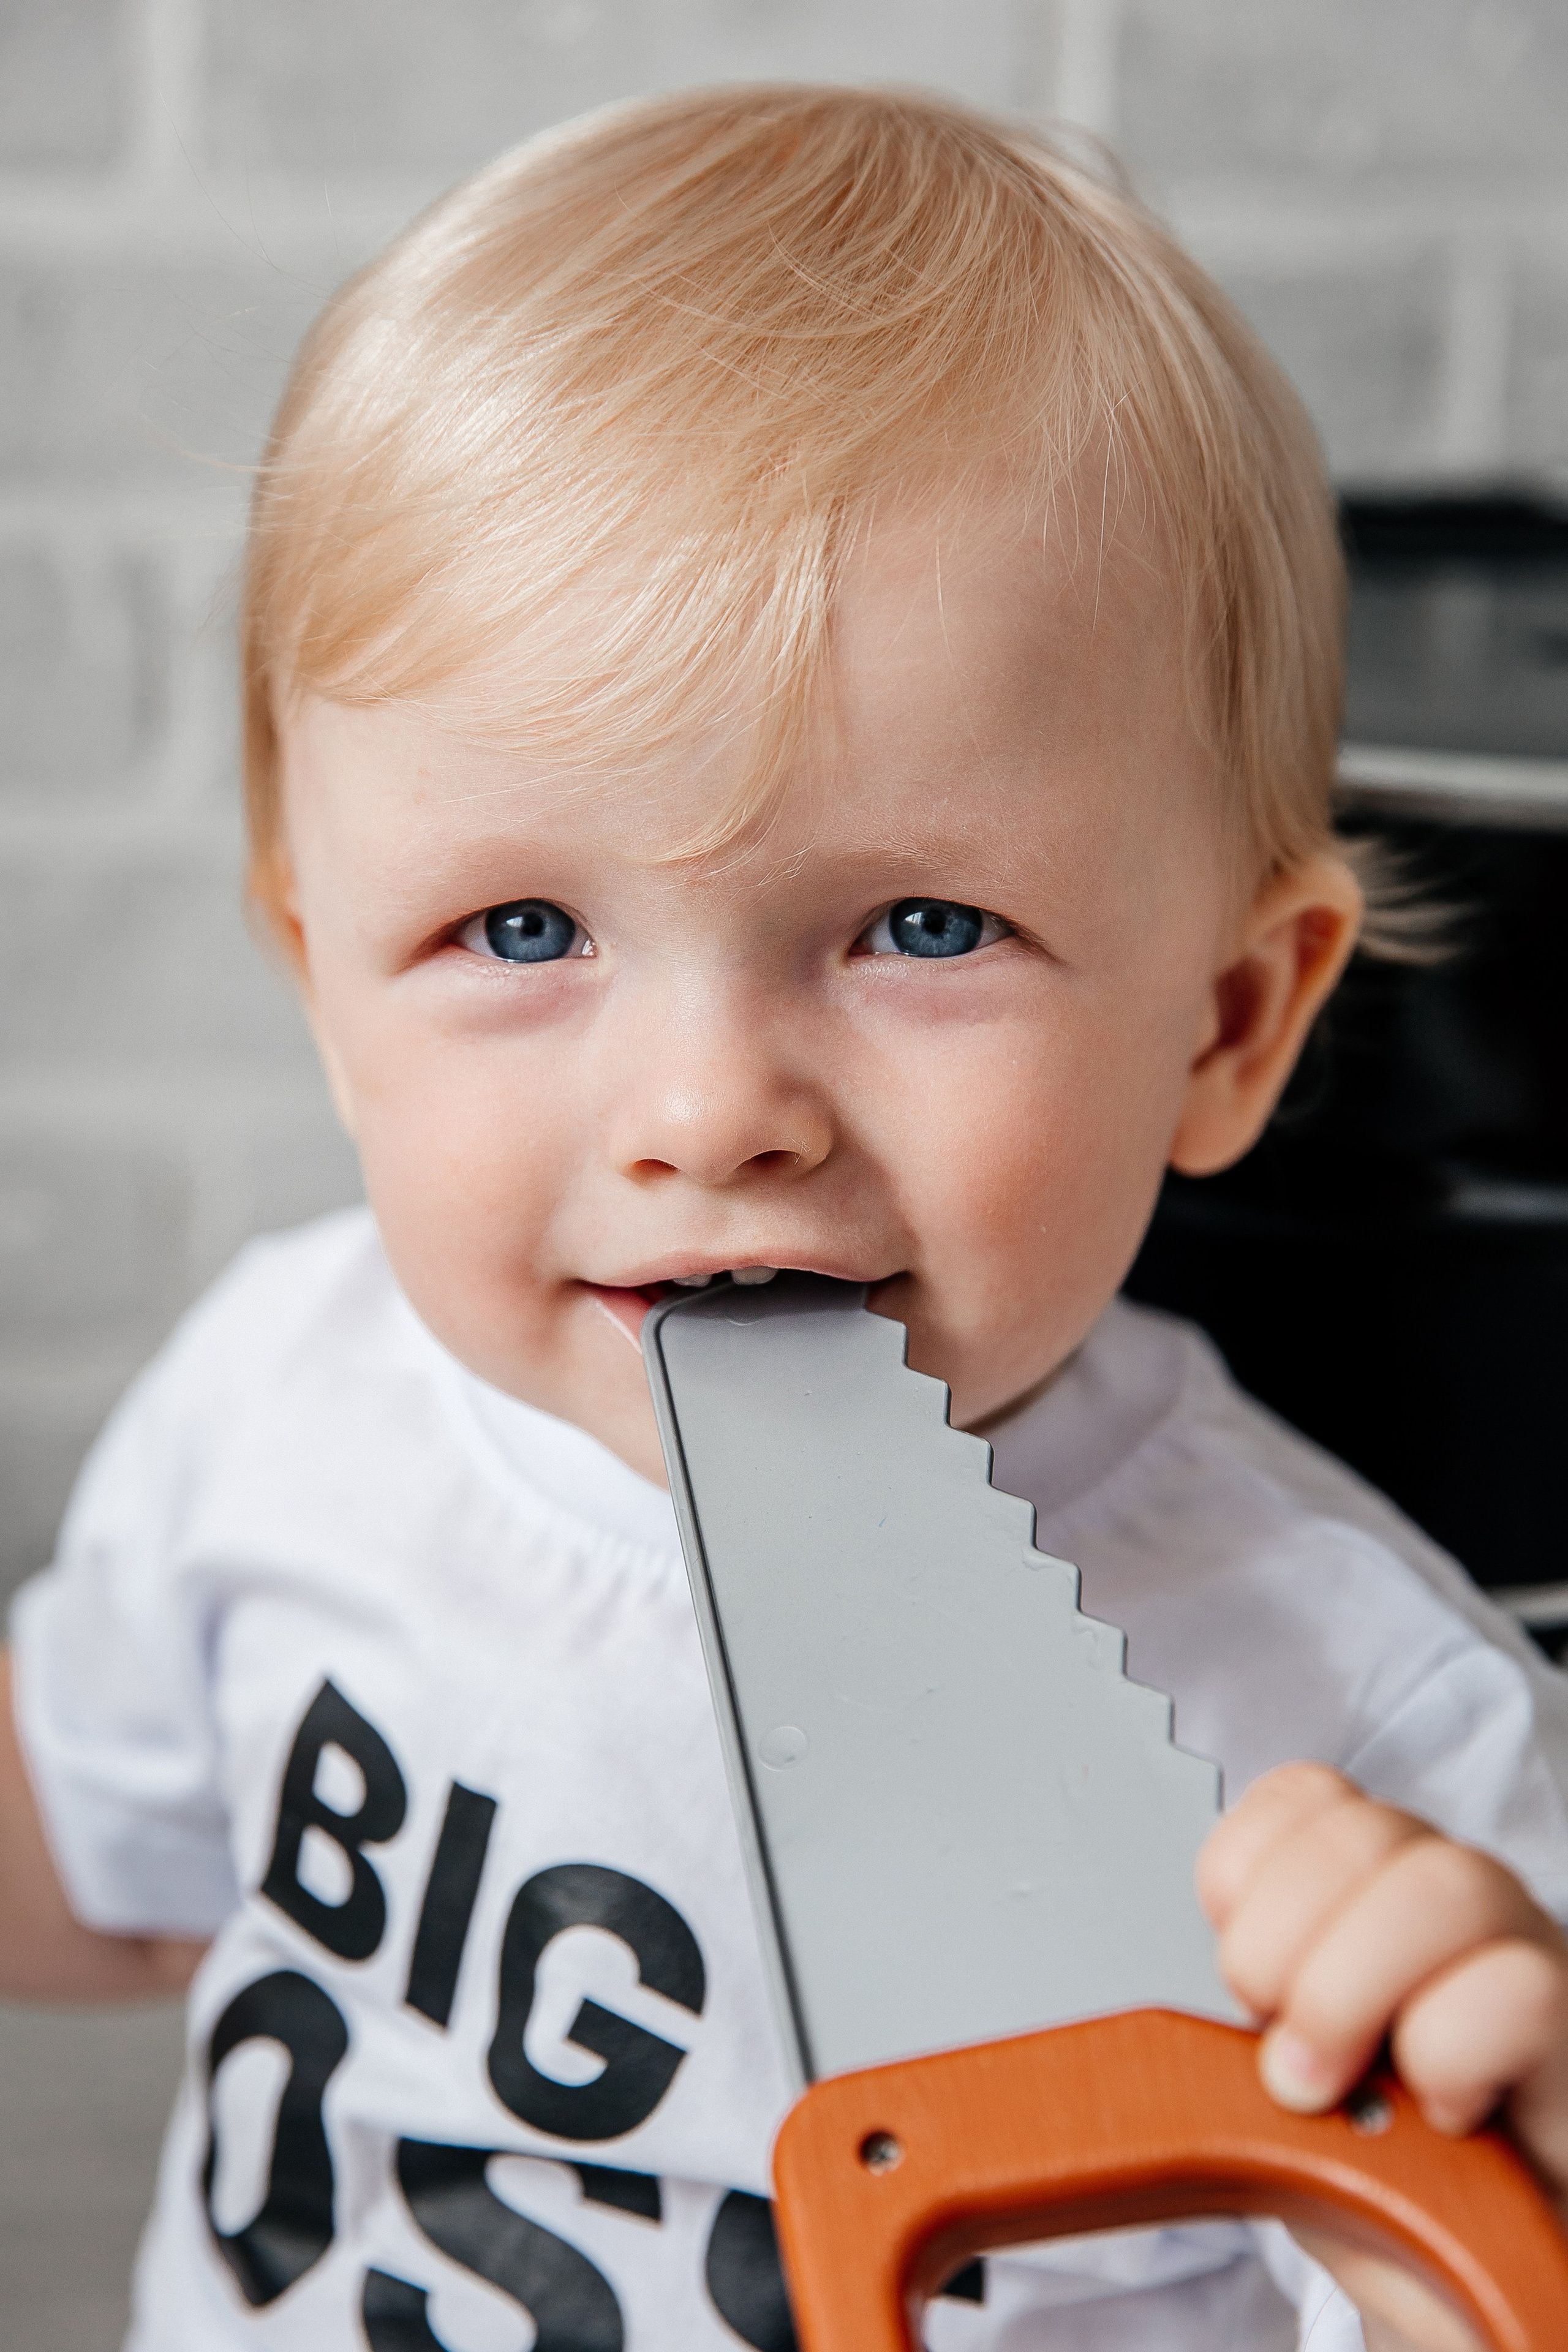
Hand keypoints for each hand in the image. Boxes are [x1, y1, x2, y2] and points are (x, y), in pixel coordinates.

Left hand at [1198, 1762, 1567, 2351]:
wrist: (1465, 2267)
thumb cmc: (1368, 2169)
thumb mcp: (1275, 2078)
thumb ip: (1232, 2019)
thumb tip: (1173, 2005)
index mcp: (1369, 1884)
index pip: (1306, 1796)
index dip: (1246, 1872)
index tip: (1233, 1978)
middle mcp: (1449, 1897)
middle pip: (1360, 1832)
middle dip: (1282, 1945)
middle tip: (1277, 2055)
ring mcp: (1519, 1950)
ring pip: (1445, 1885)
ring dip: (1355, 1990)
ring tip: (1333, 2082)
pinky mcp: (1567, 2030)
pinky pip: (1516, 1989)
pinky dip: (1450, 2053)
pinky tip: (1437, 2110)